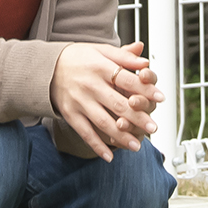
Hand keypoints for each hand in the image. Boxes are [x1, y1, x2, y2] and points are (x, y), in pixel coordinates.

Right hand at [50, 41, 165, 160]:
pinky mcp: (70, 114)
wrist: (46, 68)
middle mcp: (90, 85)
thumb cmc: (78, 58)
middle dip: (137, 117)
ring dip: (121, 135)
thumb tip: (145, 61)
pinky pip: (85, 132)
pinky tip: (109, 156)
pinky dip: (97, 145)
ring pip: (103, 122)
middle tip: (153, 127)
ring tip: (137, 145)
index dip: (145, 89)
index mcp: (100, 67)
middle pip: (118, 104)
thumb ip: (124, 56)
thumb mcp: (100, 51)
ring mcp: (79, 101)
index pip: (127, 80)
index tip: (161, 98)